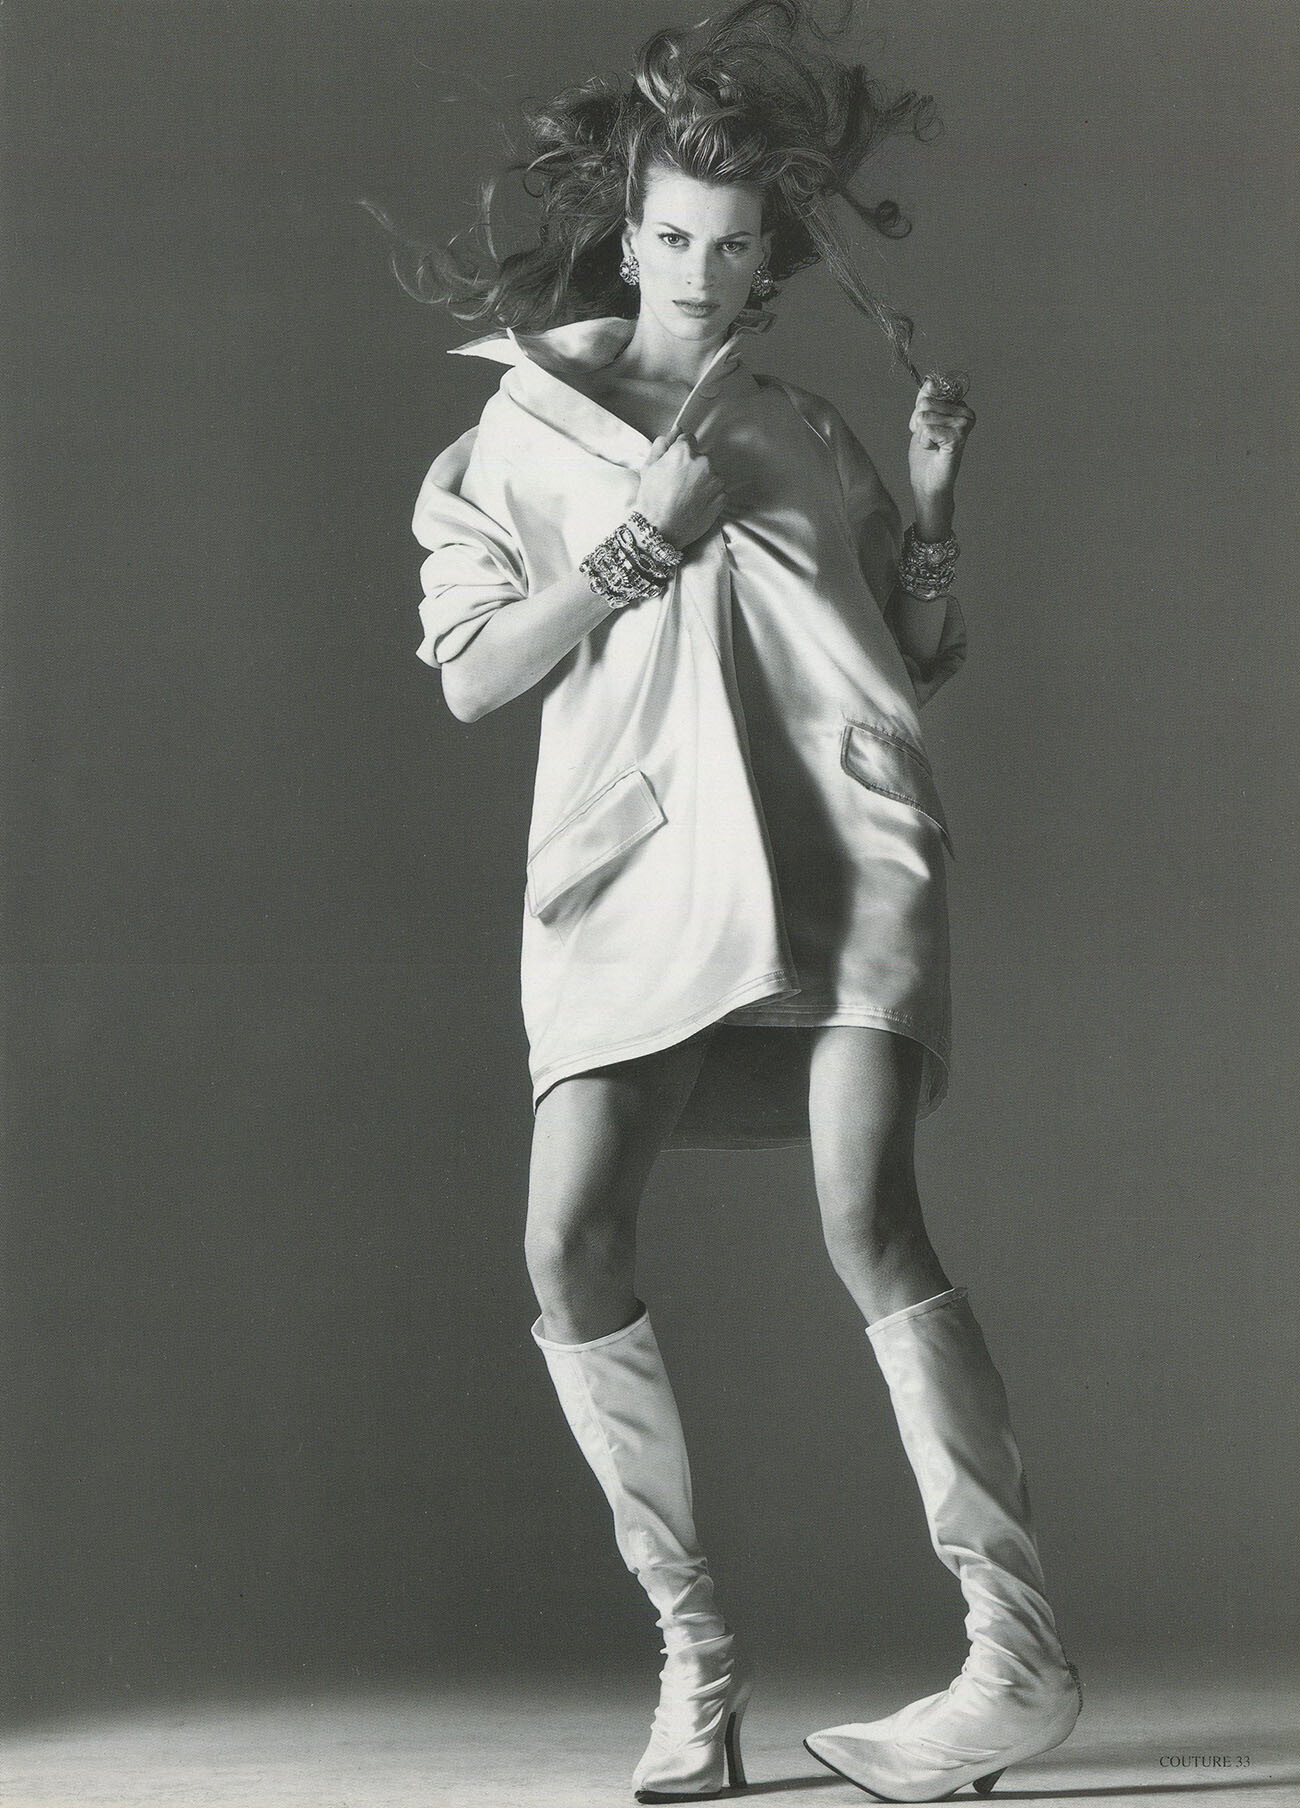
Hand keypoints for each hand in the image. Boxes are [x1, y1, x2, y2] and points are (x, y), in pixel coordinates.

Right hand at [634, 430, 726, 549]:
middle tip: (678, 485)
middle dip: (692, 467)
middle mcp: (704, 462)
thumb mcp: (649, 468)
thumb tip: (675, 431)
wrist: (660, 530)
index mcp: (684, 452)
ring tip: (686, 497)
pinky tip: (695, 505)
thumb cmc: (651, 500)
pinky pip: (717, 492)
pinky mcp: (722, 498)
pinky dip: (709, 497)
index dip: (680, 453)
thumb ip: (662, 445)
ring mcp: (715, 481)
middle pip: (701, 458)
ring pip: (710, 475)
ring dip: (702, 482)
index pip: (688, 440)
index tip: (676, 465)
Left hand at [907, 377, 975, 512]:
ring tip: (933, 445)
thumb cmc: (926, 453)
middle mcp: (967, 413)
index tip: (927, 427)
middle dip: (919, 422)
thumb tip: (930, 381)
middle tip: (929, 438)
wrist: (928, 481)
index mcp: (960, 406)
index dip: (921, 410)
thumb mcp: (922, 420)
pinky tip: (935, 450)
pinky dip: (924, 442)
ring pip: (924, 416)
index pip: (931, 391)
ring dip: (921, 434)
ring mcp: (964, 424)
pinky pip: (927, 429)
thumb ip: (926, 400)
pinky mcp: (958, 437)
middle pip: (926, 403)